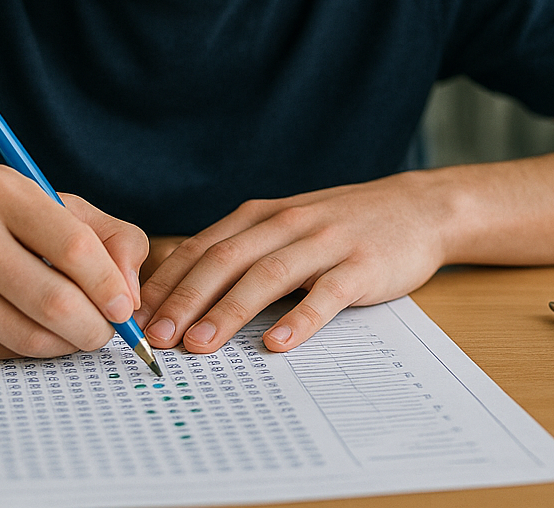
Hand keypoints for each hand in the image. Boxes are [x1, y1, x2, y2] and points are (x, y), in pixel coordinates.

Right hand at [0, 164, 147, 359]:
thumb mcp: (48, 206)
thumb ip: (108, 236)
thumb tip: (131, 294)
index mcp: (0, 190)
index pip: (75, 247)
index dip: (110, 286)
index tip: (125, 307)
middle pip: (56, 301)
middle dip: (95, 327)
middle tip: (106, 332)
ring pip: (31, 336)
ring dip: (66, 344)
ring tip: (74, 332)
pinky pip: (2, 353)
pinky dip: (30, 351)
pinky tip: (31, 332)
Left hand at [134, 169, 451, 354]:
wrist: (418, 208)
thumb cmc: (342, 225)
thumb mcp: (285, 225)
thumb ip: (240, 250)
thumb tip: (180, 290)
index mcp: (261, 216)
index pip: (202, 248)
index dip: (166, 282)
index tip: (135, 315)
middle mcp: (287, 224)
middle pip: (225, 261)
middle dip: (185, 299)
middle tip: (157, 337)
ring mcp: (326, 244)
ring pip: (267, 276)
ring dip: (229, 311)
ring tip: (201, 345)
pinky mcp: (362, 266)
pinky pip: (326, 295)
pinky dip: (299, 319)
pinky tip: (276, 343)